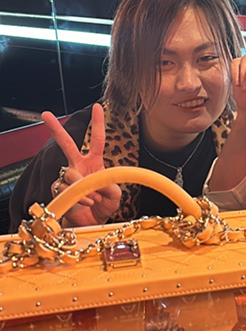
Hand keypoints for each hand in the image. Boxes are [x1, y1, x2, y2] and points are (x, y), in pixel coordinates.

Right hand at [43, 104, 120, 226]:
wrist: (92, 224)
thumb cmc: (103, 207)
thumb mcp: (115, 194)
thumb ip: (110, 183)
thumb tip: (95, 181)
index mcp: (94, 163)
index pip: (97, 140)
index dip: (97, 123)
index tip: (97, 106)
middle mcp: (78, 167)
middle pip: (66, 144)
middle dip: (55, 129)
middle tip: (45, 114)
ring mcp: (68, 179)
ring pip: (69, 173)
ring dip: (84, 187)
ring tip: (94, 197)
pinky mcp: (60, 192)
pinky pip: (66, 189)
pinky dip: (79, 197)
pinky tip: (86, 202)